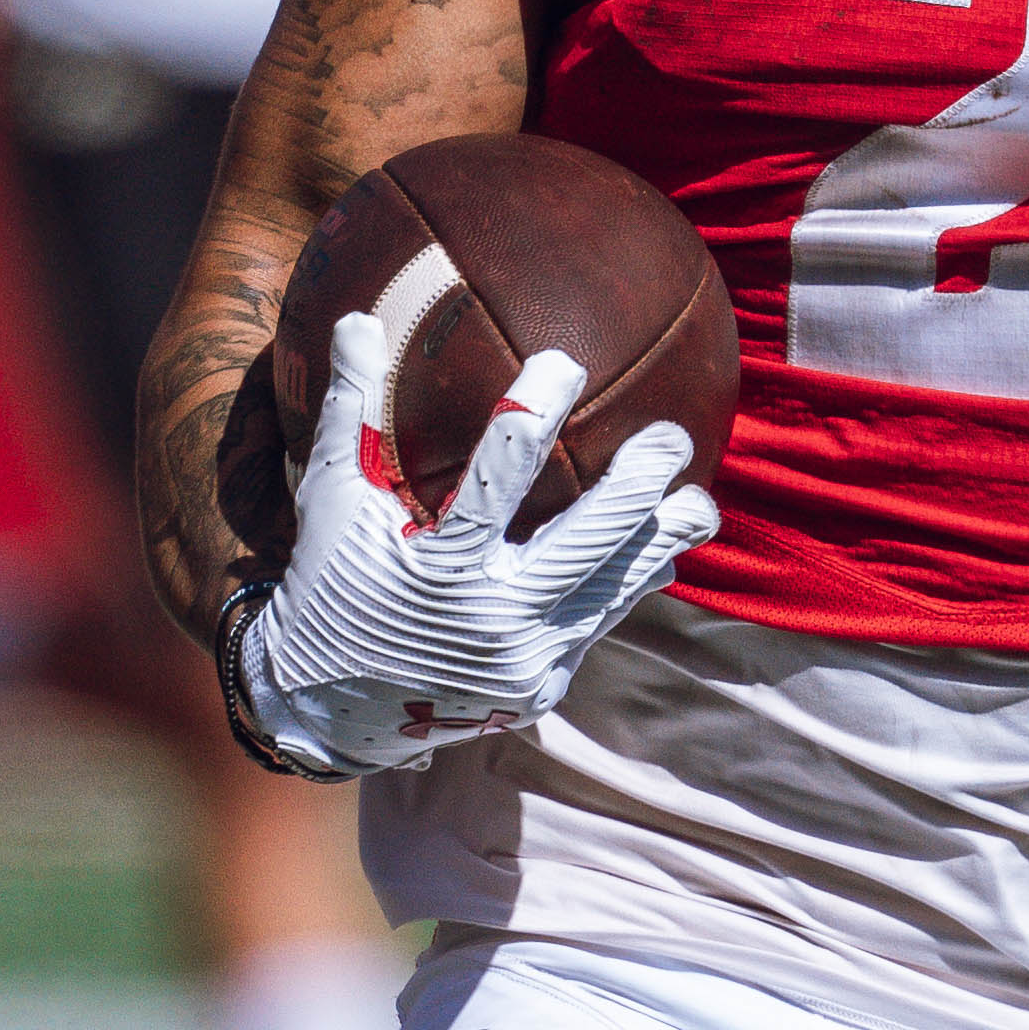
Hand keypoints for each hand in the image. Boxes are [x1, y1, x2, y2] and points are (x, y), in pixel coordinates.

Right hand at [230, 315, 714, 775]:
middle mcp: (493, 619)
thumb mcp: (329, 503)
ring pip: (614, 591)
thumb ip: (348, 413)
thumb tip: (357, 318)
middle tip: (671, 437)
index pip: (498, 480)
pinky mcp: (542, 686)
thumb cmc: (329, 587)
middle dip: (638, 485)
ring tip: (699, 501)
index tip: (564, 362)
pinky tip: (661, 556)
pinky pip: (597, 623)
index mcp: (440, 568)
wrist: (328, 711)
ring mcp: (525, 660)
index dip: (532, 415)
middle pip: (589, 543)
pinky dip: (628, 586)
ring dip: (661, 543)